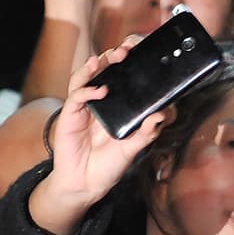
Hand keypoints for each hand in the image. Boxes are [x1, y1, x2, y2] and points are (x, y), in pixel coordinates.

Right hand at [27, 40, 167, 234]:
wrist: (85, 185)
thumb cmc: (108, 166)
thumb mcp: (132, 149)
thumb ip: (146, 132)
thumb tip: (162, 114)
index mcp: (117, 105)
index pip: (123, 75)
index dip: (130, 61)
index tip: (143, 50)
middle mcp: (100, 101)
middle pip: (105, 69)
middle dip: (115, 55)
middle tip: (128, 49)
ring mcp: (84, 107)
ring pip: (87, 76)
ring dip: (98, 64)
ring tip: (110, 58)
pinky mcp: (71, 115)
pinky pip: (77, 95)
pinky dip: (87, 90)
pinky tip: (99, 90)